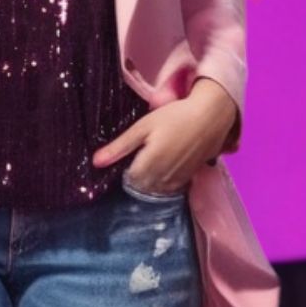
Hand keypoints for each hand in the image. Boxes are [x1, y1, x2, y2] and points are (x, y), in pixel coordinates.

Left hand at [91, 77, 236, 195]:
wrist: (210, 117)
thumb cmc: (174, 117)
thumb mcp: (143, 127)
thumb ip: (119, 147)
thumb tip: (95, 162)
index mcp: (148, 165)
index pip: (128, 180)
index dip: (126, 168)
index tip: (130, 155)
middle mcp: (162, 178)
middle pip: (142, 187)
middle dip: (138, 176)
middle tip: (142, 155)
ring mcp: (177, 180)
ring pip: (156, 189)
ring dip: (152, 180)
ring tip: (155, 159)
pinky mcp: (189, 178)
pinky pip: (171, 188)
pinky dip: (166, 181)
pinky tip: (168, 164)